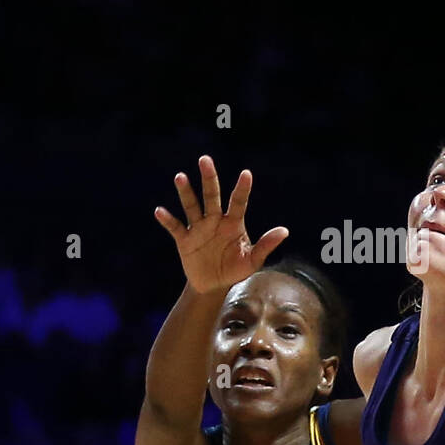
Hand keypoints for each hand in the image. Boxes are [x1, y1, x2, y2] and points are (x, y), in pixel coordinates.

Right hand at [154, 157, 287, 294]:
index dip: (242, 189)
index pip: (238, 202)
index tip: (246, 174)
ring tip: (180, 177)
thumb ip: (266, 245)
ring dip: (186, 192)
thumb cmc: (235, 270)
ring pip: (192, 206)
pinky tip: (160, 211)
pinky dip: (168, 220)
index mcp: (233, 223)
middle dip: (209, 178)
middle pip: (211, 195)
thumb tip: (285, 231)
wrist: (213, 285)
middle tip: (205, 159)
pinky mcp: (184, 240)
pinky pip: (175, 227)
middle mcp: (215, 220)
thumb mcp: (252, 261)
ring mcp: (199, 228)